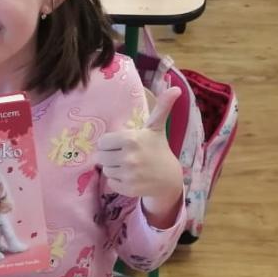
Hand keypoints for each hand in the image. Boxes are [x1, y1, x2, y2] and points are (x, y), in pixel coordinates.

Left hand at [95, 88, 183, 224]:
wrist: (169, 178)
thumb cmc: (158, 149)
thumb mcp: (157, 127)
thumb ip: (162, 107)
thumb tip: (176, 88)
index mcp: (131, 139)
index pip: (102, 142)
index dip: (110, 143)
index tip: (121, 144)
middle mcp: (128, 157)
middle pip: (101, 156)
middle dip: (110, 155)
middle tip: (124, 155)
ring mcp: (128, 174)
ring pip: (106, 169)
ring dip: (114, 168)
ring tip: (128, 166)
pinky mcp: (127, 188)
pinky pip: (111, 182)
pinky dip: (118, 181)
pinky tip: (130, 176)